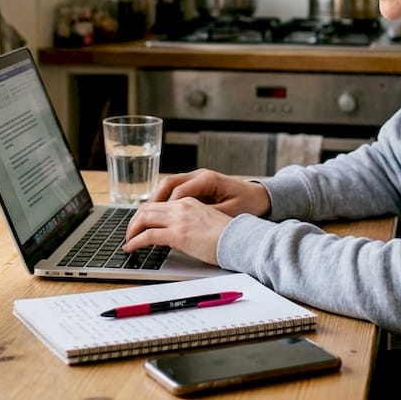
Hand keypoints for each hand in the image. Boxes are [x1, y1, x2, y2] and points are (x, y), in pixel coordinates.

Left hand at [122, 170, 272, 264]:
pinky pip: (147, 235)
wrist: (241, 239)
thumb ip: (193, 223)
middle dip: (135, 220)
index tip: (141, 223)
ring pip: (144, 218)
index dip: (147, 213)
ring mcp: (179, 219)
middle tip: (129, 232)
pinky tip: (131, 248)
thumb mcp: (209, 222)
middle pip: (148, 208)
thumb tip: (182, 236)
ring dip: (132, 230)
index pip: (161, 203)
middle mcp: (182, 206)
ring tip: (128, 241)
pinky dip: (135, 241)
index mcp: (190, 202)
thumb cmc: (231, 236)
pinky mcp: (177, 234)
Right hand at [149, 168, 272, 216]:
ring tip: (143, 219)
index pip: (178, 191)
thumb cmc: (247, 203)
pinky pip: (174, 190)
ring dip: (155, 201)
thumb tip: (187, 226)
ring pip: (168, 185)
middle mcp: (199, 175)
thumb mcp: (230, 213)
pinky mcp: (195, 185)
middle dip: (153, 202)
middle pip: (168, 184)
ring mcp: (196, 178)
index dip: (164, 208)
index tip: (154, 223)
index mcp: (207, 180)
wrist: (260, 196)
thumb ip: (208, 216)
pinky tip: (157, 215)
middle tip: (140, 221)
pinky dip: (163, 201)